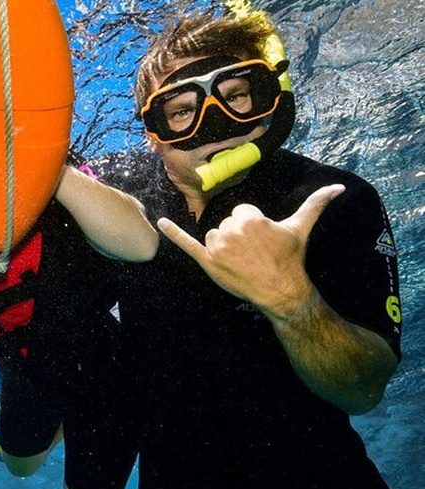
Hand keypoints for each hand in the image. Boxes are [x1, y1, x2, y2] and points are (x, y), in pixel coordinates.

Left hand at [157, 184, 344, 316]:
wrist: (281, 290)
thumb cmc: (290, 258)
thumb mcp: (301, 227)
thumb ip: (317, 203)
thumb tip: (339, 187)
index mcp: (249, 217)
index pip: (241, 212)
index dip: (253, 227)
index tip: (263, 241)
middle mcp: (230, 229)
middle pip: (227, 223)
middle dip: (239, 236)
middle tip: (255, 253)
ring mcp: (217, 246)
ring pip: (214, 235)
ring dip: (224, 245)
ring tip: (242, 260)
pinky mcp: (207, 261)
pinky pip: (187, 243)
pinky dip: (173, 233)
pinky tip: (161, 222)